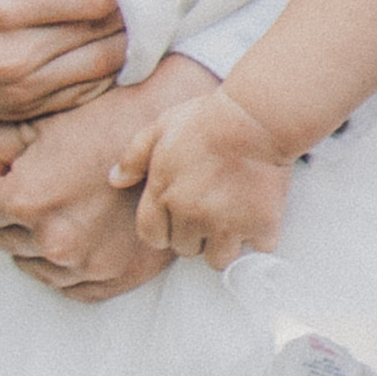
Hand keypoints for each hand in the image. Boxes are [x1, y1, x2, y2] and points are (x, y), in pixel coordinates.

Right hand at [0, 0, 125, 120]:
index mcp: (3, 6)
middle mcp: (12, 56)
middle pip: (106, 37)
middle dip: (137, 12)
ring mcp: (17, 91)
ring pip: (102, 69)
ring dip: (128, 43)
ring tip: (139, 15)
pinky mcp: (17, 110)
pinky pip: (83, 93)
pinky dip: (105, 70)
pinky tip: (107, 44)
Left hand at [0, 62, 215, 299]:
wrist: (168, 142)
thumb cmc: (105, 122)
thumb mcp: (41, 123)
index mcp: (27, 200)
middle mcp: (53, 240)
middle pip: (3, 239)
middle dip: (6, 217)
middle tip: (21, 199)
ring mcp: (86, 265)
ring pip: (34, 267)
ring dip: (33, 245)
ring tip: (49, 219)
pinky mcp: (115, 279)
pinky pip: (71, 288)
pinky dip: (64, 270)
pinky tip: (70, 245)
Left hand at [109, 88, 291, 270]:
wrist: (257, 117)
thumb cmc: (207, 119)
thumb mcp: (160, 128)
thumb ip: (134, 157)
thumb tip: (115, 180)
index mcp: (164, 194)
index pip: (152, 237)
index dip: (164, 230)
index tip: (177, 219)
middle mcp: (192, 215)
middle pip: (186, 249)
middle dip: (195, 234)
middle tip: (209, 208)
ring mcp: (226, 224)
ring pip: (219, 258)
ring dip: (225, 242)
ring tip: (233, 216)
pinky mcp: (260, 225)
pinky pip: (258, 247)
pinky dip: (261, 233)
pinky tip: (259, 210)